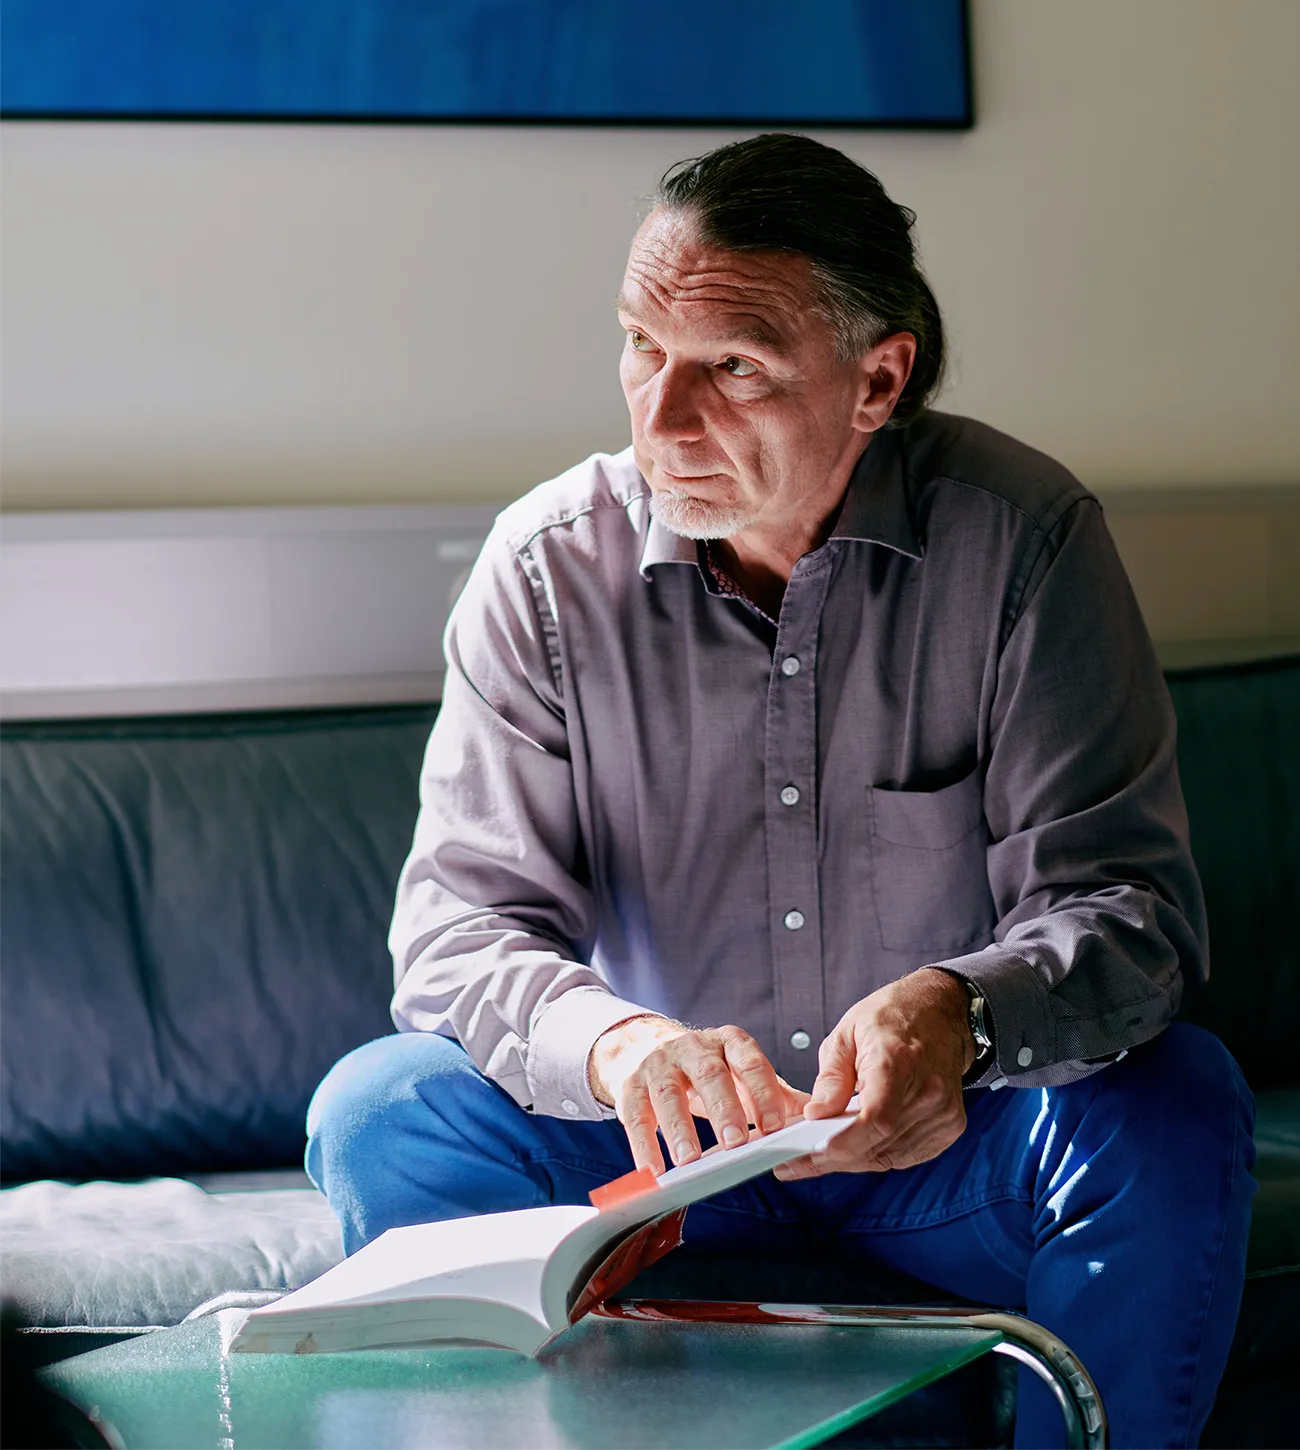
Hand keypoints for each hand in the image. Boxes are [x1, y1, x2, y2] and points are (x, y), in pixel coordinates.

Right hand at [588, 1015, 810, 1173]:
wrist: (646, 1046)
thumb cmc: (708, 1070)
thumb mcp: (742, 1074)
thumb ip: (778, 1095)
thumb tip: (823, 1117)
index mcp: (728, 1042)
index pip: (749, 1060)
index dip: (762, 1091)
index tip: (774, 1125)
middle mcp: (692, 1047)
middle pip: (708, 1073)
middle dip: (722, 1107)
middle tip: (735, 1142)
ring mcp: (658, 1064)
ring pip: (668, 1093)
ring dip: (679, 1129)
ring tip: (691, 1162)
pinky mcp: (630, 1085)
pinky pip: (634, 1115)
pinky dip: (643, 1145)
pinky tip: (654, 1171)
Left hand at [774, 969, 972, 1181]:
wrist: (940, 1011)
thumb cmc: (893, 1017)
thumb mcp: (847, 1033)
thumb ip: (831, 1078)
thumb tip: (815, 1115)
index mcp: (899, 1060)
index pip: (877, 1117)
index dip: (845, 1143)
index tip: (812, 1153)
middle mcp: (928, 1090)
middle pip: (879, 1142)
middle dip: (835, 1156)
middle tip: (799, 1159)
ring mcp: (943, 1111)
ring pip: (890, 1156)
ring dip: (854, 1158)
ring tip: (824, 1149)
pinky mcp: (950, 1126)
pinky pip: (907, 1155)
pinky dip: (879, 1154)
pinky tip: (859, 1143)